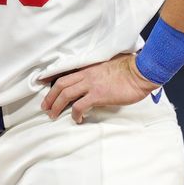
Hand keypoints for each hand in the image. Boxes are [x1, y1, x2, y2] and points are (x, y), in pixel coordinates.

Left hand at [41, 53, 159, 123]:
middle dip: (50, 97)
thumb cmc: (130, 68)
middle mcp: (86, 74)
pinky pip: (80, 105)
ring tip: (53, 115)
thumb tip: (98, 78)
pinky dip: (75, 114)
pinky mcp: (98, 95)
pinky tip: (77, 119)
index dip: (52, 78)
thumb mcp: (110, 65)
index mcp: (88, 67)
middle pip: (60, 84)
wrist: (140, 72)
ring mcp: (91, 84)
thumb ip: (100, 71)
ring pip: (66, 95)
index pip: (65, 72)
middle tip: (45, 107)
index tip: (42, 83)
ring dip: (57, 106)